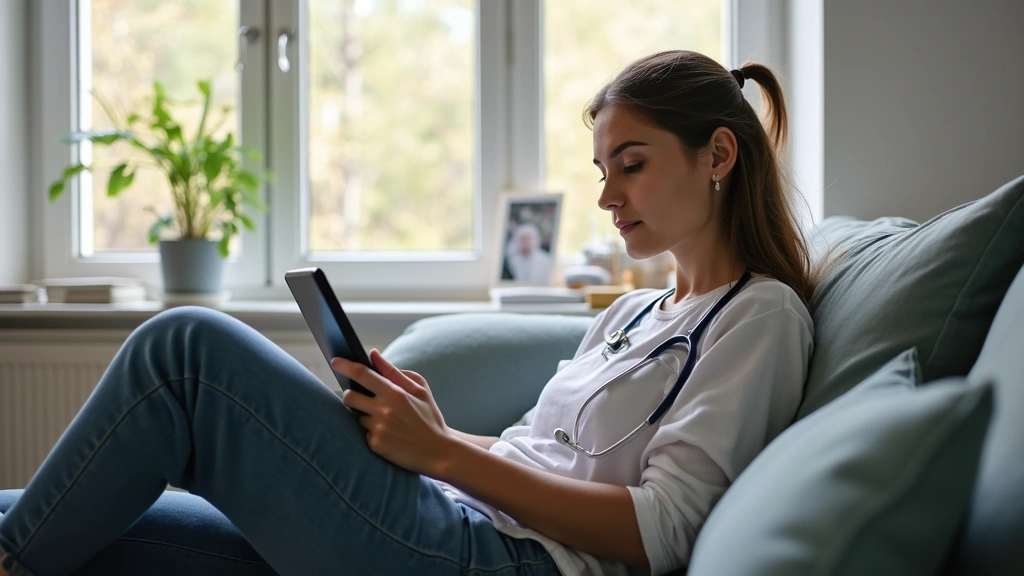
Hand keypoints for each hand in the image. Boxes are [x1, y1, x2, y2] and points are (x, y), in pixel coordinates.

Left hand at [330, 350, 456, 476]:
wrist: (439, 452)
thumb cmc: (430, 418)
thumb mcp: (420, 390)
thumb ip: (394, 372)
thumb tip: (374, 354)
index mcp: (395, 393)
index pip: (362, 374)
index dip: (345, 365)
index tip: (335, 361)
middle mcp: (384, 410)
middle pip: (349, 397)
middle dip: (351, 395)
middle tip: (361, 397)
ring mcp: (378, 429)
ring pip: (358, 416)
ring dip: (367, 416)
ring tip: (389, 422)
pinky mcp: (376, 445)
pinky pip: (365, 434)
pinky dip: (374, 433)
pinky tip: (390, 436)